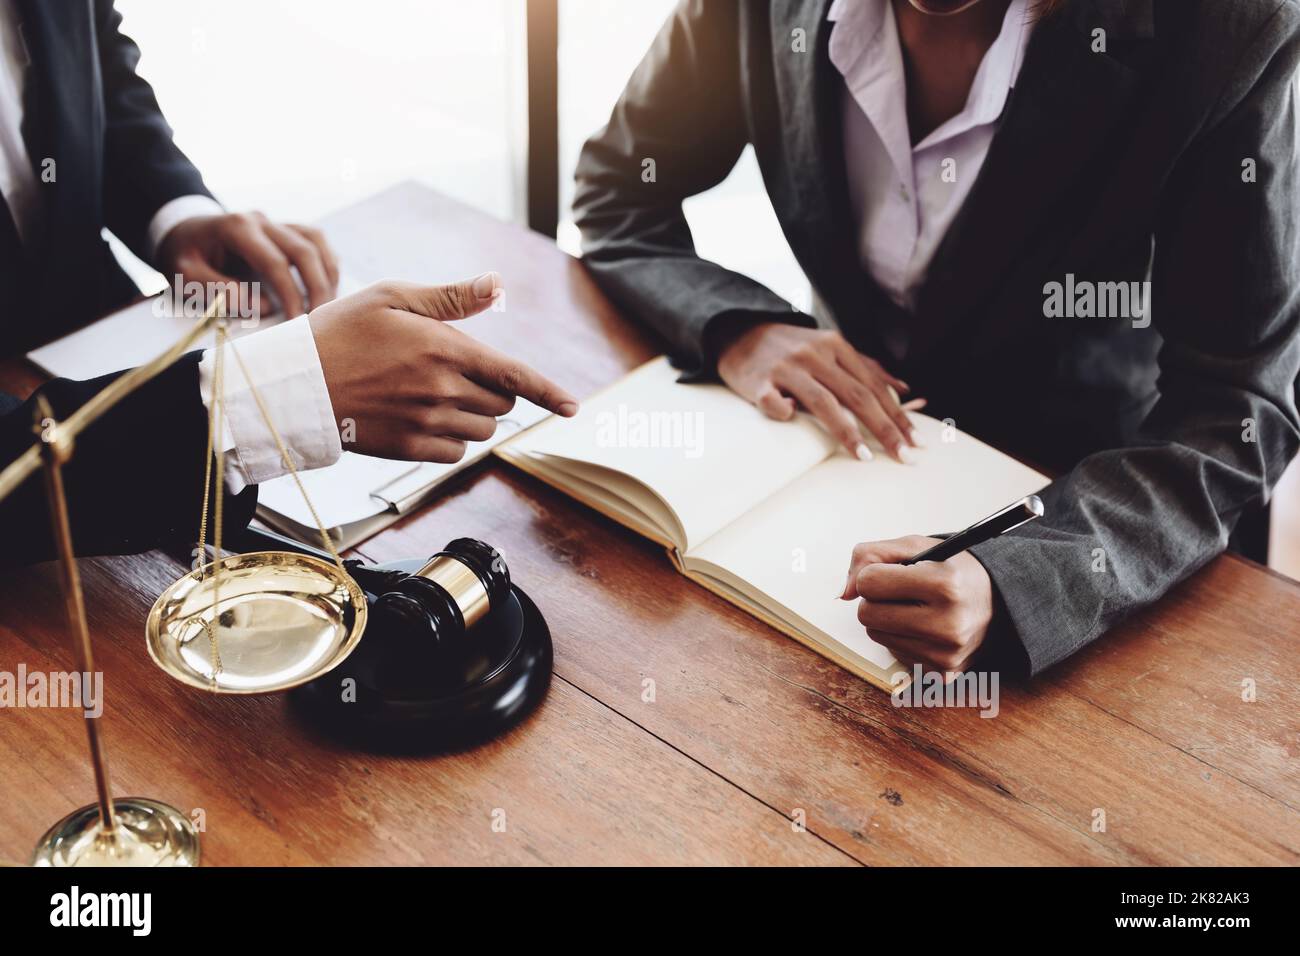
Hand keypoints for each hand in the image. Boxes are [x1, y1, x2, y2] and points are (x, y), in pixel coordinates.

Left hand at [158, 211, 339, 318]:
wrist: (183, 231)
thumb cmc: (184, 255)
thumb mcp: (183, 273)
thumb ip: (218, 289)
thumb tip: (263, 307)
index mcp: (236, 227)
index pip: (275, 261)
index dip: (290, 293)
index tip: (297, 322)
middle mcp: (261, 220)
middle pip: (304, 250)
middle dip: (317, 288)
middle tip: (320, 320)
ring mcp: (275, 222)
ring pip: (316, 241)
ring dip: (327, 274)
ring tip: (328, 306)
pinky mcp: (284, 229)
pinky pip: (315, 240)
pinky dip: (327, 262)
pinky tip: (328, 286)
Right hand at [308, 273, 577, 462]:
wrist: (294, 384)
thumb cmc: (340, 331)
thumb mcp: (392, 297)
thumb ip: (451, 297)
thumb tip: (496, 285)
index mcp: (444, 347)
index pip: (513, 376)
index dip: (549, 392)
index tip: (574, 406)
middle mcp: (441, 388)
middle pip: (501, 405)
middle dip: (491, 393)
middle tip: (453, 375)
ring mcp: (426, 422)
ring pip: (481, 432)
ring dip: (472, 418)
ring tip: (432, 397)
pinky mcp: (409, 450)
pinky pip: (455, 453)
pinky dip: (450, 441)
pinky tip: (421, 421)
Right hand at [716, 323, 924, 462]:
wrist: (739, 333)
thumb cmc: (791, 349)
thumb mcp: (830, 348)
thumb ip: (866, 367)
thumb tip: (903, 389)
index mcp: (836, 347)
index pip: (873, 387)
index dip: (897, 415)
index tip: (916, 442)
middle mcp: (815, 355)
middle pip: (856, 395)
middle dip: (884, 428)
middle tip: (904, 456)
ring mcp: (786, 368)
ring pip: (822, 401)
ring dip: (846, 431)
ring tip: (865, 456)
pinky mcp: (759, 382)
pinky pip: (773, 401)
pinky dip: (783, 411)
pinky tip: (791, 419)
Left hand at [840, 536, 993, 673]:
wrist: (1002, 601)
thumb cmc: (953, 569)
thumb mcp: (917, 546)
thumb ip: (871, 555)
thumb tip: (843, 592)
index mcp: (945, 586)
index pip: (869, 583)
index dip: (873, 573)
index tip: (890, 572)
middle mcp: (949, 625)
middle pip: (866, 615)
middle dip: (877, 599)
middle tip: (902, 591)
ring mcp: (947, 654)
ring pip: (876, 635)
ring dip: (888, 619)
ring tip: (917, 607)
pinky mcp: (943, 674)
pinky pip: (894, 653)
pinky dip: (902, 638)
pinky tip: (926, 627)